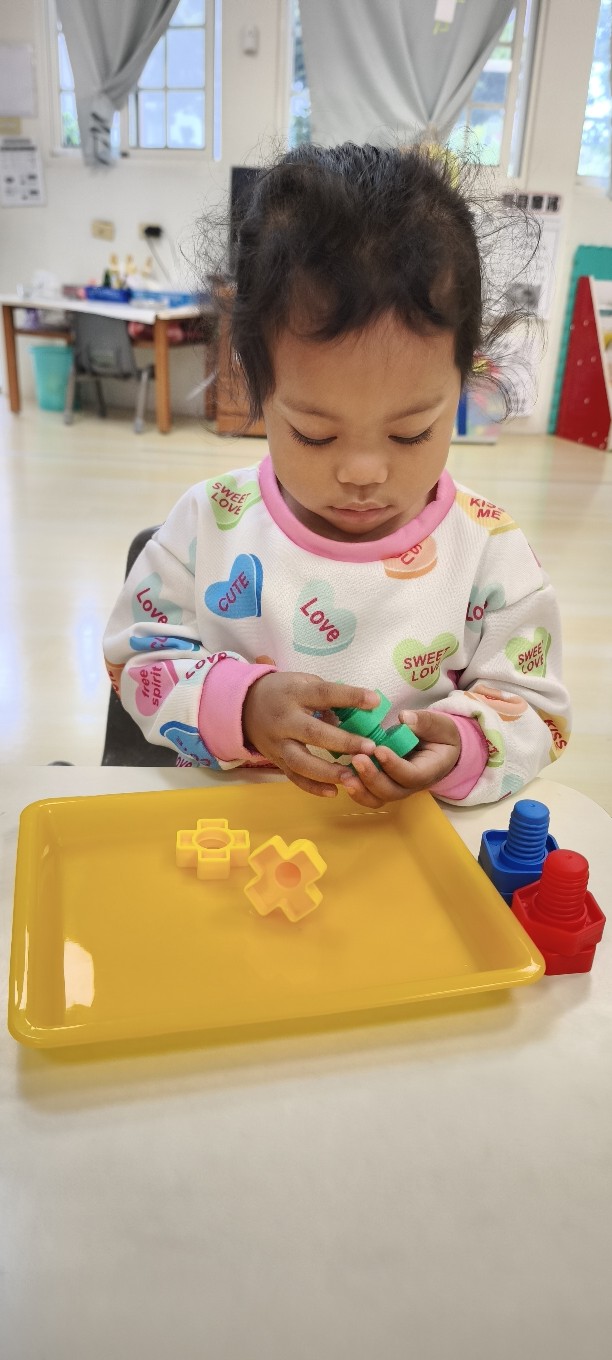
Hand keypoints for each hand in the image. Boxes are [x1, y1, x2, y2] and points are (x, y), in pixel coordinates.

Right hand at [242, 672, 380, 797]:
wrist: (244, 706)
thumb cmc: (284, 692)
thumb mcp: (303, 683)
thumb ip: (328, 698)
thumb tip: (357, 715)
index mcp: (294, 694)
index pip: (323, 694)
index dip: (349, 697)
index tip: (374, 701)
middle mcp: (284, 720)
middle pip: (313, 733)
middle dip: (343, 741)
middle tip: (370, 748)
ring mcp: (278, 743)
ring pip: (301, 762)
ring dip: (328, 772)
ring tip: (352, 777)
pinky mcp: (276, 761)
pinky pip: (294, 777)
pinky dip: (312, 787)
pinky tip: (334, 792)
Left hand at [338, 709, 460, 808]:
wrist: (440, 749)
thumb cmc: (440, 736)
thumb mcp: (440, 725)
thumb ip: (424, 722)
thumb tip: (404, 718)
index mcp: (429, 770)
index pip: (411, 775)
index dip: (394, 765)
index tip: (379, 749)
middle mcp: (412, 785)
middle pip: (391, 792)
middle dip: (372, 778)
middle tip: (357, 758)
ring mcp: (397, 788)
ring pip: (378, 798)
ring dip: (360, 789)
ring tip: (344, 774)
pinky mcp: (383, 785)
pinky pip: (369, 794)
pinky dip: (355, 789)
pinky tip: (342, 775)